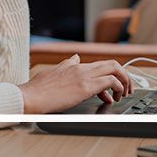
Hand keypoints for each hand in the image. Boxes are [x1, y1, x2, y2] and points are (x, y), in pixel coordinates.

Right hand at [18, 55, 134, 113]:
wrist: (31, 97)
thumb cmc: (37, 90)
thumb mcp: (52, 72)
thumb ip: (66, 65)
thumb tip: (75, 58)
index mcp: (73, 65)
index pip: (98, 65)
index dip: (108, 76)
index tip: (109, 90)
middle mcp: (81, 67)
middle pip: (111, 63)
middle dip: (123, 76)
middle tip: (126, 89)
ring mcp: (84, 75)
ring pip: (115, 69)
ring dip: (124, 82)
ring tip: (124, 94)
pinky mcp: (86, 86)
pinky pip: (111, 81)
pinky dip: (118, 88)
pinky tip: (115, 98)